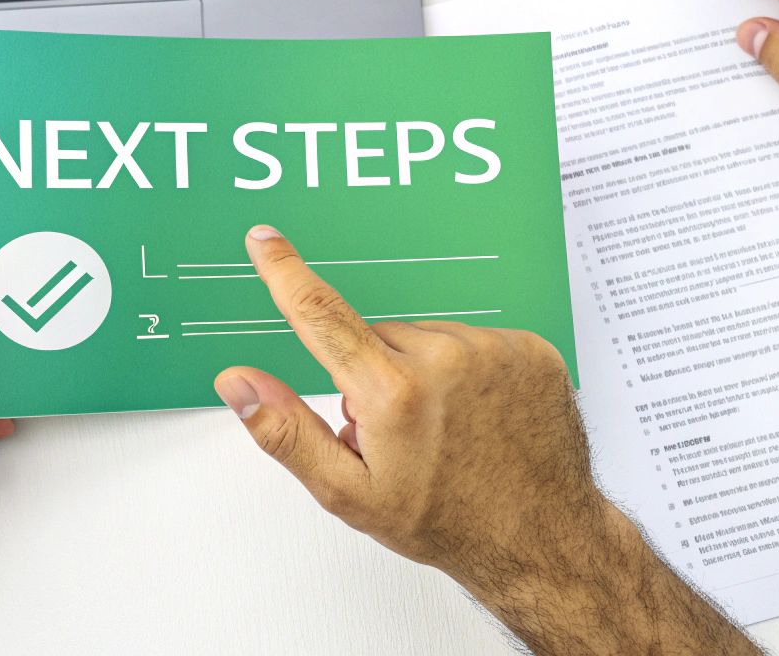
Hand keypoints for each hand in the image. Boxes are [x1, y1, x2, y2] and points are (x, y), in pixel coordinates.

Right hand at [213, 226, 760, 654]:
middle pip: (380, 339)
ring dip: (426, 372)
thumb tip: (239, 383)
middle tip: (398, 432)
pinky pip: (477, 342)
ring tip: (447, 428)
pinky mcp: (530, 349)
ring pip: (430, 339)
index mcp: (393, 392)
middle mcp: (446, 358)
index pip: (322, 315)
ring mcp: (494, 350)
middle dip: (376, 374)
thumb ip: (286, 431)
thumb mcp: (350, 493)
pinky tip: (481, 415)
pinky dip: (471, 371)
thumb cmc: (447, 522)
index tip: (266, 240)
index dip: (286, 273)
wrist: (539, 538)